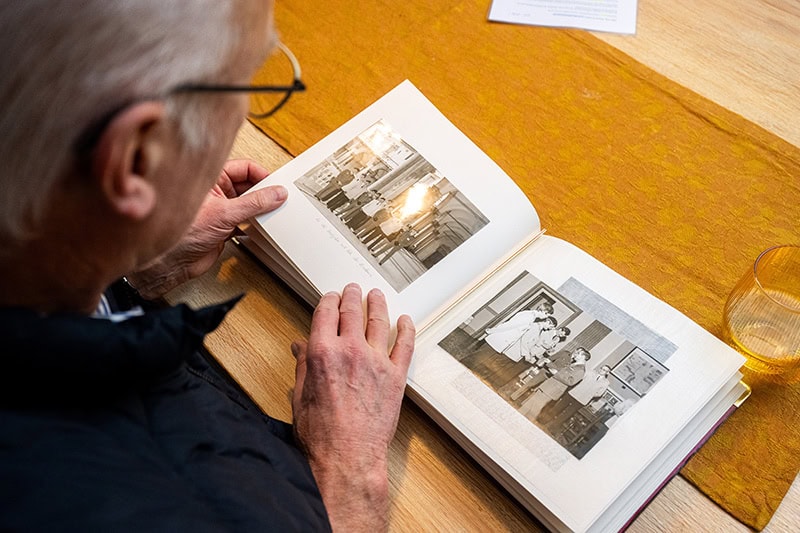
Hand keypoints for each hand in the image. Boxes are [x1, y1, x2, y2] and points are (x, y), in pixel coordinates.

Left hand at [127, 159, 286, 298]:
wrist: (174, 263)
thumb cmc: (182, 233)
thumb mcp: (225, 213)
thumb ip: (254, 203)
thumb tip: (275, 194)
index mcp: (211, 179)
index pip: (244, 168)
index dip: (261, 175)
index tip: (276, 184)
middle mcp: (216, 192)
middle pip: (248, 185)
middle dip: (263, 192)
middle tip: (278, 199)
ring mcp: (221, 210)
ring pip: (248, 203)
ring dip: (260, 209)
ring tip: (272, 212)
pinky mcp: (225, 227)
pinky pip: (246, 220)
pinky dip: (255, 223)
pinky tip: (261, 226)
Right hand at [291, 284, 414, 531]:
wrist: (348, 458)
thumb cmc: (322, 435)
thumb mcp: (300, 397)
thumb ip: (303, 366)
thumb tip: (300, 348)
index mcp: (322, 353)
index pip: (326, 313)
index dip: (329, 300)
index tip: (331, 297)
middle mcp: (350, 352)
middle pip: (352, 311)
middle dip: (352, 296)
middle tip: (354, 289)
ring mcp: (377, 362)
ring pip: (379, 321)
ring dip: (377, 304)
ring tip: (377, 296)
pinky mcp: (396, 376)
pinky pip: (405, 344)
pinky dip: (406, 329)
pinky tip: (405, 321)